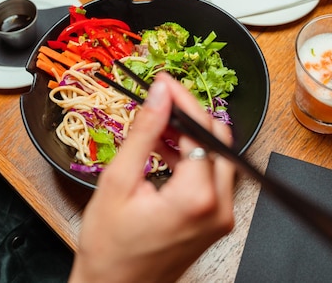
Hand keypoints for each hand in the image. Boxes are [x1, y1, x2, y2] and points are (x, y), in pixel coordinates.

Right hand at [69, 73, 236, 282]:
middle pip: (218, 139)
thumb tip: (159, 95)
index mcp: (196, 198)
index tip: (163, 82)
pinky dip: (192, 158)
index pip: (200, 128)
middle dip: (190, 114)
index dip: (181, 99)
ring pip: (217, 157)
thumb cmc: (110, 248)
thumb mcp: (119, 182)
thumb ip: (143, 133)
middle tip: (162, 100)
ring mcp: (221, 217)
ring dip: (191, 136)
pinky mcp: (215, 222)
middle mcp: (219, 208)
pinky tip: (165, 150)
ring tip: (157, 126)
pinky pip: (212, 177)